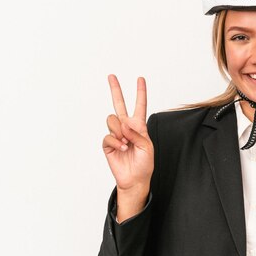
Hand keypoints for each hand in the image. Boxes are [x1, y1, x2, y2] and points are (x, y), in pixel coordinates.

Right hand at [102, 75, 153, 204]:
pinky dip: (116, 142)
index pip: (140, 106)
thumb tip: (123, 125)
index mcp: (139, 126)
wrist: (135, 179)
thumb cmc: (144, 164)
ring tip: (127, 143)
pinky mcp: (108, 144)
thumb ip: (137, 134)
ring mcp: (116, 134)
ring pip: (112, 120)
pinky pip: (108, 136)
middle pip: (119, 104)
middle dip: (115, 89)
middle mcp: (126, 127)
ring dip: (120, 131)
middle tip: (111, 76)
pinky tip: (122, 149)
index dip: (140, 92)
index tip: (140, 79)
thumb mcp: (148, 147)